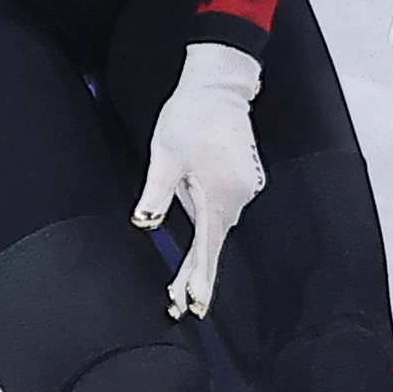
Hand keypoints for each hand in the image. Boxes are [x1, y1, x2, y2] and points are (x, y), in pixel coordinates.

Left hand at [135, 42, 267, 318]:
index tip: (195, 305)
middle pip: (214, 242)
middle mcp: (239, 195)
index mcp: (219, 192)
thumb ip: (157, 192)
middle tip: (179, 305)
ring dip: (201, 252)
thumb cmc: (190, 116)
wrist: (219, 86)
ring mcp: (246, 188)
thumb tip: (146, 223)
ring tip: (179, 283)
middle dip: (196, 274)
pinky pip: (224, 212)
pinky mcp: (244, 180)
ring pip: (218, 228)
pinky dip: (210, 228)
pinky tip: (197, 240)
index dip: (200, 277)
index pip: (208, 245)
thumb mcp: (164, 154)